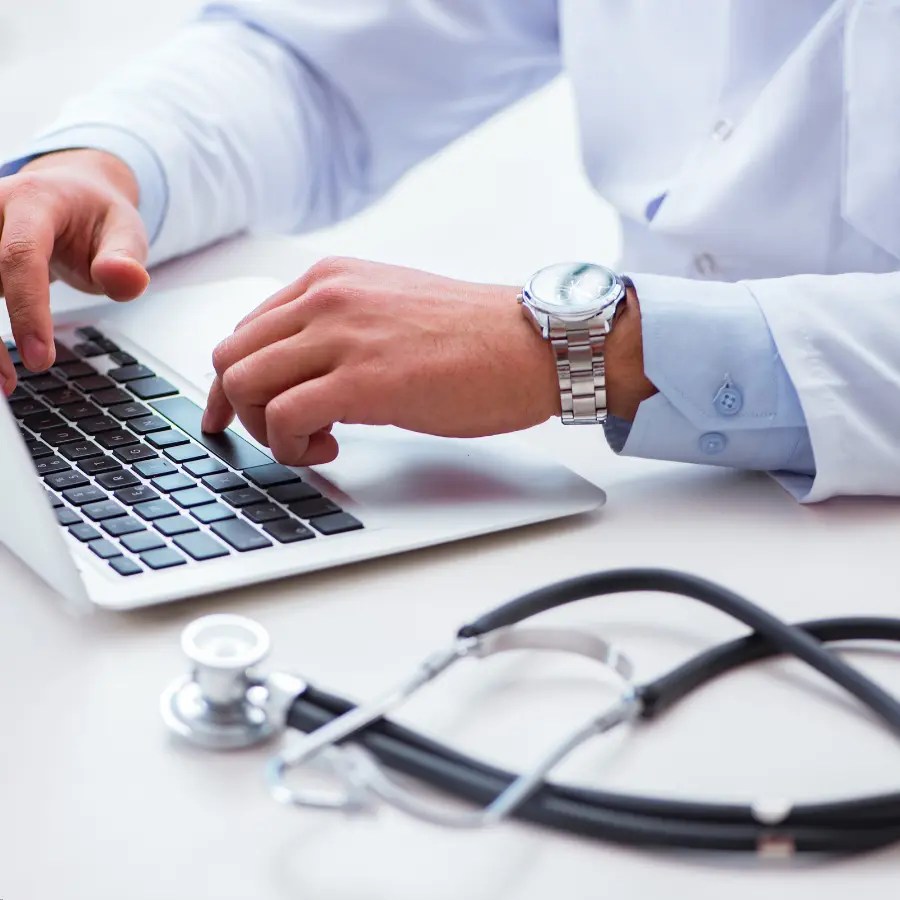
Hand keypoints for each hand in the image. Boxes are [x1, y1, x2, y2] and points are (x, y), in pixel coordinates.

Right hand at [0, 149, 149, 388]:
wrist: (72, 193)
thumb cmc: (97, 216)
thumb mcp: (126, 232)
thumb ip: (126, 261)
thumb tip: (128, 280)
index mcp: (32, 200)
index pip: (19, 254)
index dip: (26, 308)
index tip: (40, 358)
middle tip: (9, 382)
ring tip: (2, 383)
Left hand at [203, 257, 561, 464]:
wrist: (532, 343)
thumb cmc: (475, 335)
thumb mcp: (390, 308)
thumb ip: (340, 326)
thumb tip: (303, 369)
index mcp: (330, 279)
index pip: (246, 329)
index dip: (235, 381)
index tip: (238, 412)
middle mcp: (325, 298)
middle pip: (231, 357)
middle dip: (240, 409)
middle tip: (275, 436)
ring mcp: (341, 336)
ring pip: (243, 384)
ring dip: (264, 430)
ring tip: (311, 443)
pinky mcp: (361, 381)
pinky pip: (283, 418)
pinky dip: (292, 447)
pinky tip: (329, 449)